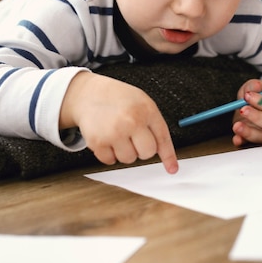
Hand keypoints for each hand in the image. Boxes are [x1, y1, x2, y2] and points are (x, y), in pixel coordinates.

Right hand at [60, 71, 178, 173]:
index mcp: (146, 110)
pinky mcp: (98, 142)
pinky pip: (110, 161)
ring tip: (118, 133)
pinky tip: (107, 137)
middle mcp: (132, 121)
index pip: (162, 138)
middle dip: (142, 149)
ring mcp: (114, 132)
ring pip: (128, 159)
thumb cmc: (118, 98)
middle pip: (147, 153)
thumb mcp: (142, 102)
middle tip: (133, 137)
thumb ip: (153, 124)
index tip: (172, 169)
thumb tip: (161, 150)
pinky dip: (109, 153)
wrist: (89, 93)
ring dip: (124, 151)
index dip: (168, 156)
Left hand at [231, 78, 261, 146]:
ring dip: (248, 132)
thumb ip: (255, 85)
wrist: (259, 106)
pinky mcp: (254, 136)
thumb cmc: (260, 95)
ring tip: (237, 126)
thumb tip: (254, 87)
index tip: (247, 95)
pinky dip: (242, 141)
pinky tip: (236, 139)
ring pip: (261, 135)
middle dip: (255, 117)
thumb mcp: (258, 86)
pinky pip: (249, 142)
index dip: (261, 102)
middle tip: (242, 109)